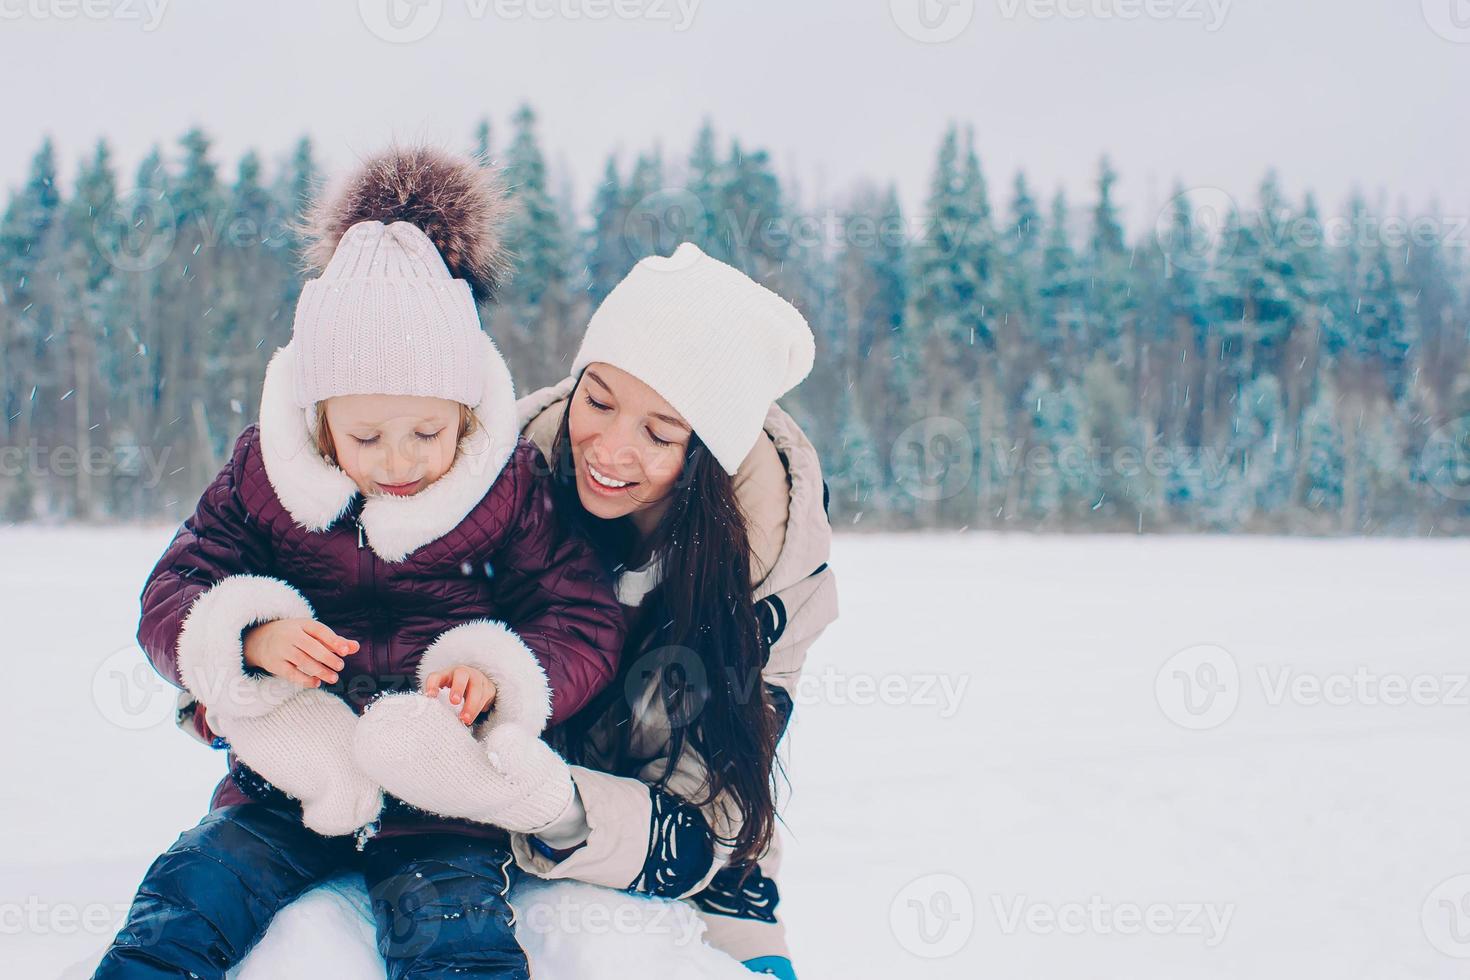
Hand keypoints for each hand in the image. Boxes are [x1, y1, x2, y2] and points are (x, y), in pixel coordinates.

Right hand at [242, 619, 357, 687]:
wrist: (260, 639)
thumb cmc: (296, 636)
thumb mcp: (312, 634)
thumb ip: (334, 641)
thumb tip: (355, 647)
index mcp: (303, 624)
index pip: (320, 630)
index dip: (333, 640)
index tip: (346, 651)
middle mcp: (291, 635)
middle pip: (311, 647)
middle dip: (327, 657)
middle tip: (341, 666)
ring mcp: (281, 649)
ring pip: (302, 661)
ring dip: (319, 671)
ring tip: (334, 678)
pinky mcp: (275, 664)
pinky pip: (291, 673)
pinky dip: (304, 679)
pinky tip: (317, 683)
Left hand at [423, 665, 497, 724]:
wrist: (478, 686)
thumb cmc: (455, 693)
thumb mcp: (445, 694)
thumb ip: (438, 702)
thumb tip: (429, 716)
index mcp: (446, 675)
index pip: (436, 676)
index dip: (432, 685)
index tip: (430, 696)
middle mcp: (462, 673)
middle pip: (461, 674)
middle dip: (458, 688)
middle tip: (454, 702)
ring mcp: (477, 678)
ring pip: (476, 688)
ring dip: (471, 704)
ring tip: (465, 719)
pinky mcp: (488, 687)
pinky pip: (485, 696)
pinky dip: (478, 708)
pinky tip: (472, 718)